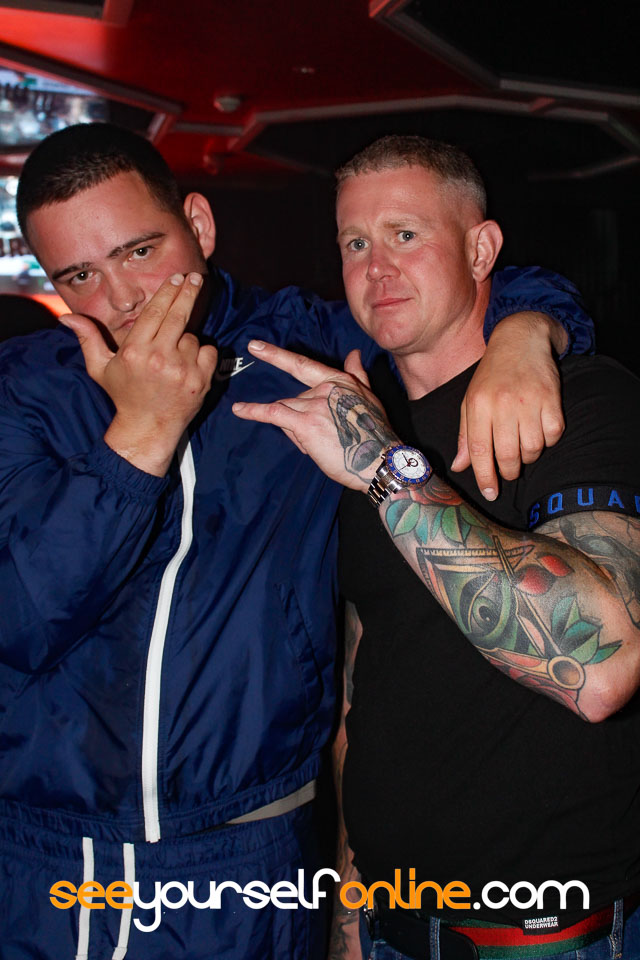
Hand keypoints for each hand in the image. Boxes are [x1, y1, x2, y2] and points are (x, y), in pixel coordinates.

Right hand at [60, 272, 216, 475]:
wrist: (148, 428)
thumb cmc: (124, 395)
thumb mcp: (100, 368)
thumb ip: (88, 339)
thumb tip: (66, 317)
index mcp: (135, 352)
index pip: (155, 312)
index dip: (167, 292)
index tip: (176, 277)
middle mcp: (159, 359)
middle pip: (178, 315)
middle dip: (188, 292)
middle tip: (195, 278)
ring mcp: (182, 370)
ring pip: (192, 337)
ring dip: (186, 339)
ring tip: (173, 357)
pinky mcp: (200, 380)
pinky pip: (208, 351)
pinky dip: (202, 353)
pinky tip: (188, 365)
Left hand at [232, 341, 397, 490]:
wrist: (380, 460)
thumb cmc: (376, 435)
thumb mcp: (370, 398)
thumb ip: (357, 374)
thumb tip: (354, 353)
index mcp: (339, 380)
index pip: (302, 365)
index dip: (276, 355)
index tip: (255, 346)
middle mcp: (325, 388)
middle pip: (294, 399)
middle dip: (302, 420)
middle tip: (325, 439)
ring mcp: (314, 403)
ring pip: (288, 411)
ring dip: (297, 431)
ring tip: (321, 446)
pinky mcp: (305, 422)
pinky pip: (273, 413)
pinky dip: (254, 411)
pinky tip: (239, 410)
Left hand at [452, 312, 564, 499]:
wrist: (520, 341)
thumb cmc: (492, 377)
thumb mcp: (471, 401)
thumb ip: (465, 436)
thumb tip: (460, 467)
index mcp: (478, 405)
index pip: (480, 451)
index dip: (485, 477)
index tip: (490, 493)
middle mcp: (502, 404)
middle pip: (508, 455)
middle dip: (509, 472)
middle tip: (509, 471)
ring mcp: (529, 401)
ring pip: (533, 449)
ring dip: (529, 456)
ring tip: (523, 445)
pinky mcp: (552, 399)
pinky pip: (553, 436)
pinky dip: (548, 441)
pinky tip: (540, 430)